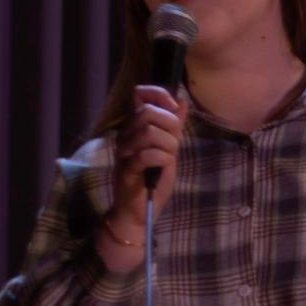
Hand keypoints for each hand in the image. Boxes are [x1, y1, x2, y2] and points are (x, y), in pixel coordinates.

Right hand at [109, 85, 187, 227]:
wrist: (138, 212)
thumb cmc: (153, 180)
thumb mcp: (169, 149)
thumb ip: (173, 126)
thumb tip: (181, 101)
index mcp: (134, 127)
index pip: (139, 94)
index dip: (159, 95)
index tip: (173, 111)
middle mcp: (125, 135)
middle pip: (148, 111)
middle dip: (170, 124)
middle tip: (174, 143)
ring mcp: (123, 152)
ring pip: (149, 131)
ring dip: (168, 144)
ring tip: (168, 157)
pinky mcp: (126, 169)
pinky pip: (147, 154)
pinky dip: (163, 158)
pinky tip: (163, 167)